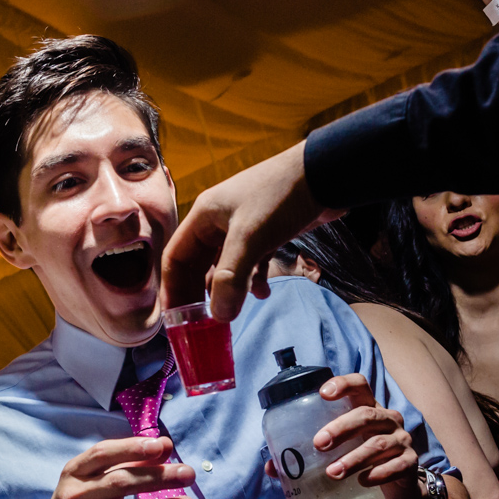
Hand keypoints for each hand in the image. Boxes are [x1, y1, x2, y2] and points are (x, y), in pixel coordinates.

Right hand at [24, 436, 195, 498]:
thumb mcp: (91, 484)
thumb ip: (125, 464)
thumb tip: (164, 445)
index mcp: (74, 473)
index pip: (104, 453)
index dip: (133, 447)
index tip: (163, 445)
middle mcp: (75, 497)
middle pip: (122, 481)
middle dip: (159, 476)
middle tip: (188, 474)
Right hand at [161, 141, 342, 320]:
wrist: (326, 174)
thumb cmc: (280, 196)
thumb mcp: (251, 237)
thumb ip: (231, 278)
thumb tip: (218, 316)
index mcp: (203, 217)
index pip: (175, 258)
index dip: (172, 289)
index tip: (175, 319)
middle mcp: (217, 223)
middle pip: (198, 266)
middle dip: (200, 295)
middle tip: (203, 324)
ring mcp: (241, 229)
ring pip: (225, 268)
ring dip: (228, 290)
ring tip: (233, 313)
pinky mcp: (264, 234)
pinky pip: (249, 264)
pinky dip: (252, 280)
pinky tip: (263, 293)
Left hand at [263, 374, 421, 498]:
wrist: (396, 490)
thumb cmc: (360, 461)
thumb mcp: (338, 453)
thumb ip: (307, 456)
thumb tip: (271, 467)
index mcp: (367, 408)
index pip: (360, 385)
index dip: (343, 384)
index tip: (323, 394)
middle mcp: (387, 419)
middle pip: (367, 414)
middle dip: (341, 427)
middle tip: (319, 444)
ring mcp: (402, 440)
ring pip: (379, 443)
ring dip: (354, 457)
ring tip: (332, 472)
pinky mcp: (410, 463)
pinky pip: (396, 465)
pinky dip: (378, 473)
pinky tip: (362, 481)